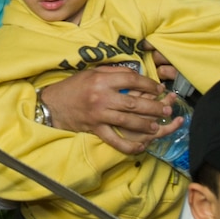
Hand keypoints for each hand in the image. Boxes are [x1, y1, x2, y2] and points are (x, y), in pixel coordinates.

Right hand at [39, 68, 176, 154]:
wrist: (53, 105)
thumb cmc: (74, 86)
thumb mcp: (92, 72)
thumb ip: (113, 72)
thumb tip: (136, 75)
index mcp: (101, 79)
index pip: (132, 79)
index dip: (149, 83)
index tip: (159, 89)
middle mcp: (101, 96)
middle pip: (134, 102)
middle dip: (154, 106)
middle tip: (167, 109)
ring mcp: (99, 114)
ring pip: (128, 121)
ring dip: (146, 124)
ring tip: (158, 125)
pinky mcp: (95, 129)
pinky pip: (115, 139)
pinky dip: (128, 145)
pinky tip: (141, 146)